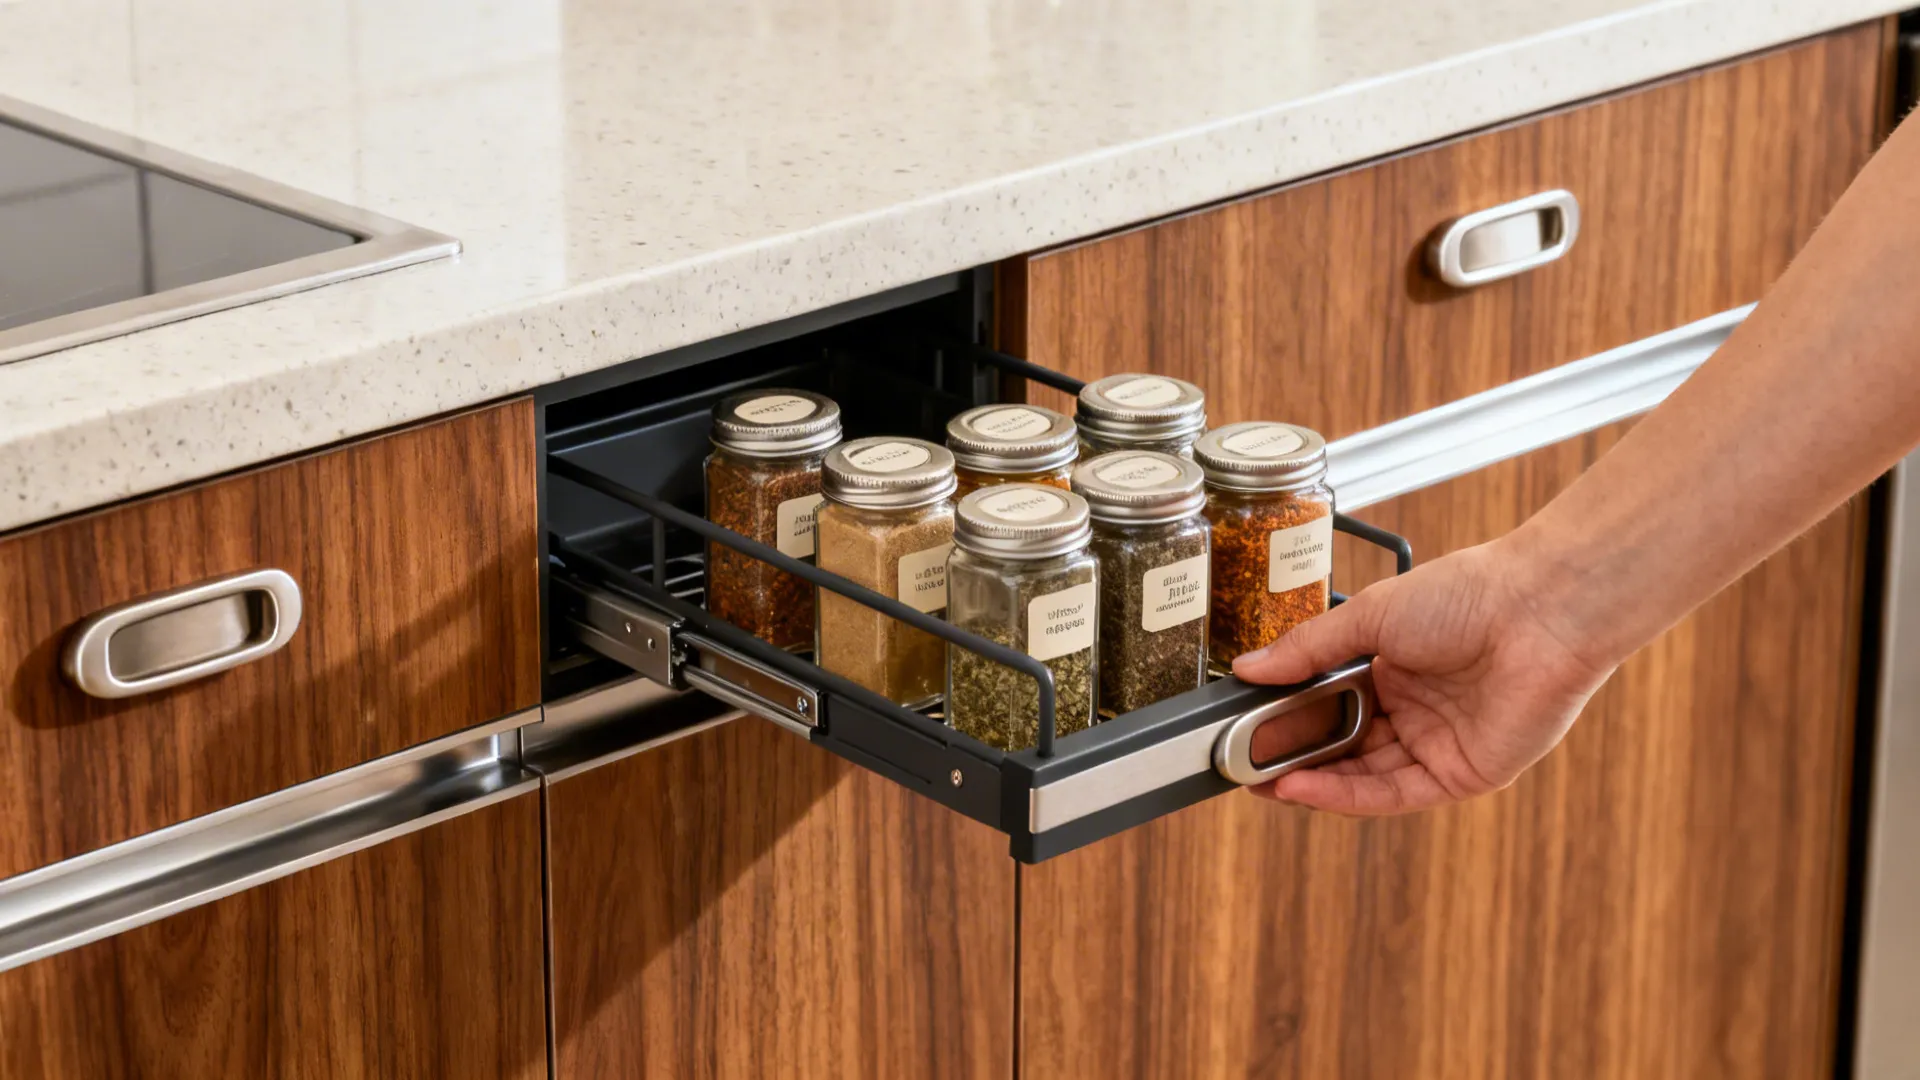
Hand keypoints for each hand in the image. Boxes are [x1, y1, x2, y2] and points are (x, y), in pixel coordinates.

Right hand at [1230, 538, 1615, 814]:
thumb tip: (1247, 669)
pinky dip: (1346, 795)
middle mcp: (1416, 710)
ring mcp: (1438, 745)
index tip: (1244, 728)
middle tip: (1242, 764)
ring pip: (1363, 776)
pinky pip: (1394, 794)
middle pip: (1343, 747)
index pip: (1330, 706)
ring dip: (1312, 783)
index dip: (1289, 721)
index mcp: (1395, 668)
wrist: (1537, 608)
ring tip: (1260, 782)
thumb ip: (1306, 650)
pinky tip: (1303, 789)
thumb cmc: (1467, 595)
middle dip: (1293, 759)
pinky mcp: (1461, 774)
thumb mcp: (1369, 617)